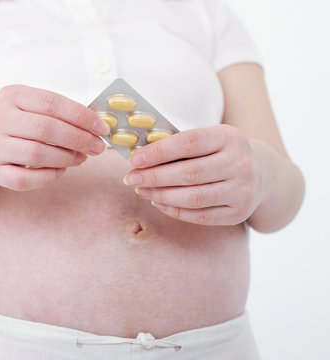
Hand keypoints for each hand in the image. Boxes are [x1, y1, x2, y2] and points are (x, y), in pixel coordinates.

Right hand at [0, 85, 108, 190]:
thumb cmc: (20, 123)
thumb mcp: (34, 108)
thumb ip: (62, 114)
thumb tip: (98, 127)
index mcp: (12, 96)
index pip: (51, 103)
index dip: (81, 116)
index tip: (102, 128)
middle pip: (45, 129)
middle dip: (78, 139)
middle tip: (97, 148)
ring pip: (36, 154)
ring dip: (66, 158)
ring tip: (81, 158)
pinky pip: (25, 179)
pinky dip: (49, 176)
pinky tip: (61, 170)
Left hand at [124, 124, 265, 225]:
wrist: (263, 173)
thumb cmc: (221, 153)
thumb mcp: (208, 139)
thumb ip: (178, 145)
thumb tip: (138, 156)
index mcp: (230, 137)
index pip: (188, 143)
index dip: (158, 152)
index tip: (133, 159)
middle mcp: (241, 163)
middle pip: (189, 173)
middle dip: (153, 177)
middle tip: (131, 178)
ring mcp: (243, 191)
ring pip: (193, 197)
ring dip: (160, 195)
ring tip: (141, 191)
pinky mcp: (239, 213)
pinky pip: (200, 216)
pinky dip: (174, 211)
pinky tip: (158, 202)